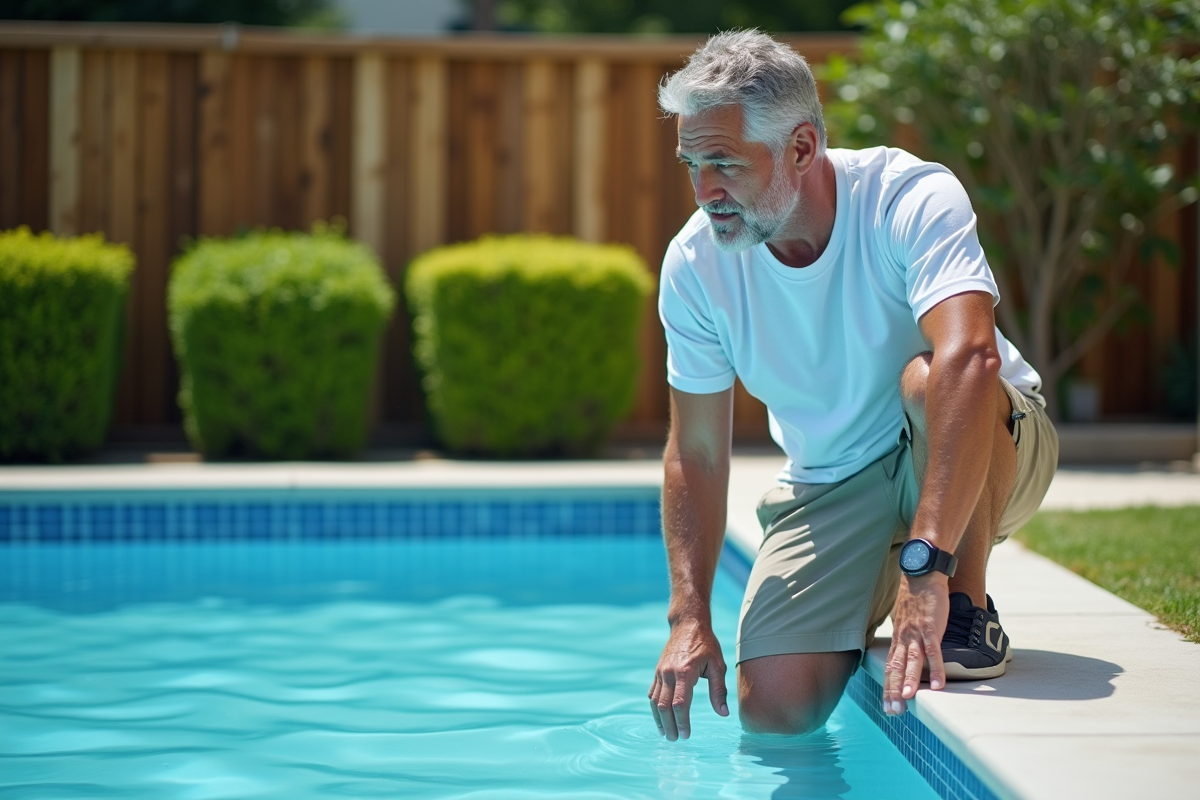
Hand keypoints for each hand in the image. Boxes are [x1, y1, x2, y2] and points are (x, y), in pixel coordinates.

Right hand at [649, 618, 728, 739]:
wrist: (687, 624)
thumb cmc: (706, 644)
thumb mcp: (717, 665)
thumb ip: (719, 690)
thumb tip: (723, 713)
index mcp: (685, 672)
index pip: (680, 704)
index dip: (682, 722)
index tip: (686, 735)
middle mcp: (669, 673)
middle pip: (664, 706)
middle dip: (669, 725)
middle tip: (674, 740)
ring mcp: (661, 672)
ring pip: (655, 701)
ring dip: (659, 719)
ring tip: (665, 733)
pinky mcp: (657, 671)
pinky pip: (652, 693)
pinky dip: (654, 707)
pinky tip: (659, 717)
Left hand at [884, 573, 948, 714]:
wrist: (922, 574)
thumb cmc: (916, 599)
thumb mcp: (907, 621)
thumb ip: (907, 639)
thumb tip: (907, 653)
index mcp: (898, 639)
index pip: (889, 668)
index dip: (888, 688)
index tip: (887, 707)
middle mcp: (904, 638)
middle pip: (896, 668)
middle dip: (894, 691)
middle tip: (894, 712)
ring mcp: (917, 633)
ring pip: (911, 661)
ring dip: (909, 681)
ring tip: (908, 699)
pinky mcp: (931, 627)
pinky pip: (933, 651)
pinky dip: (936, 668)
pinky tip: (937, 684)